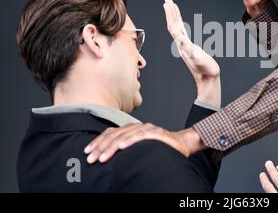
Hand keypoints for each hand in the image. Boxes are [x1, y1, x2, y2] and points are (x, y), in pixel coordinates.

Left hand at [84, 123, 201, 162]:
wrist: (182, 143)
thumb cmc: (161, 147)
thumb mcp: (140, 147)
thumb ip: (127, 146)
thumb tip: (110, 154)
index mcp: (131, 129)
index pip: (111, 133)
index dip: (98, 141)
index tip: (88, 151)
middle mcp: (137, 126)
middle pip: (115, 135)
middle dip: (101, 147)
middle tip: (91, 158)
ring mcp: (147, 128)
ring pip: (125, 135)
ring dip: (112, 147)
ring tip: (103, 157)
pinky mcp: (156, 132)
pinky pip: (141, 136)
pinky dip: (131, 141)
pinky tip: (122, 147)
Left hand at [163, 0, 220, 106]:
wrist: (208, 79)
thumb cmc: (205, 70)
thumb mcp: (198, 58)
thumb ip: (190, 49)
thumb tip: (181, 39)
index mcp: (183, 45)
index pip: (173, 26)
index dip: (170, 15)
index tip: (168, 3)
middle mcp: (182, 44)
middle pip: (173, 25)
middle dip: (170, 12)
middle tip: (167, 0)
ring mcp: (185, 45)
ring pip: (177, 27)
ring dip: (174, 16)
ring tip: (172, 6)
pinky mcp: (190, 47)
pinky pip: (183, 32)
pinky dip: (181, 24)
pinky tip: (180, 21)